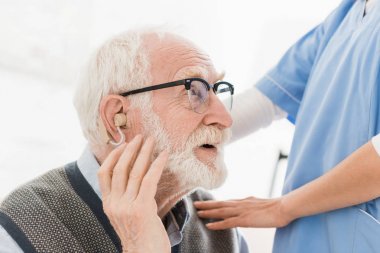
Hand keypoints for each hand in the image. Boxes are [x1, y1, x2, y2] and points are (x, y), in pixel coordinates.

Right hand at [97, 135, 169, 252]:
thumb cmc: (140, 238)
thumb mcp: (126, 217)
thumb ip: (127, 199)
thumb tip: (138, 180)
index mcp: (108, 205)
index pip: (103, 174)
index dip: (113, 156)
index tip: (123, 145)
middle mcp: (114, 204)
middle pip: (119, 169)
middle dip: (130, 150)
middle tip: (140, 137)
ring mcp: (127, 206)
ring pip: (134, 172)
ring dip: (144, 153)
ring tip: (151, 141)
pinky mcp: (142, 208)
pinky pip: (149, 180)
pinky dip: (157, 165)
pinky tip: (163, 155)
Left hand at [194, 196, 293, 229]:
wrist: (284, 207)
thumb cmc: (276, 207)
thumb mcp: (260, 203)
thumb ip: (252, 204)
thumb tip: (248, 203)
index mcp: (244, 201)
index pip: (227, 201)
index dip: (215, 202)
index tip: (206, 202)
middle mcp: (240, 204)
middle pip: (220, 203)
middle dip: (207, 204)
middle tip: (195, 204)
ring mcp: (242, 211)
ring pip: (220, 211)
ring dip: (208, 212)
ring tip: (197, 212)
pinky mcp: (245, 220)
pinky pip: (227, 222)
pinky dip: (217, 224)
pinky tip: (209, 225)